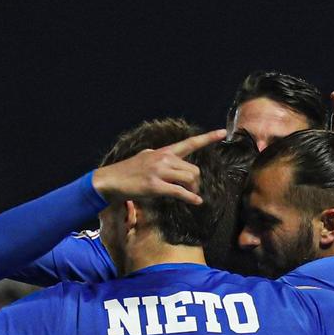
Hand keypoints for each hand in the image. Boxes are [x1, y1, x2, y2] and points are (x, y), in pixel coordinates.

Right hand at [92, 129, 226, 205]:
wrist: (111, 180)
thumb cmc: (129, 172)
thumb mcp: (146, 159)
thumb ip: (162, 160)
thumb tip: (172, 165)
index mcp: (163, 152)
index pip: (189, 143)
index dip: (208, 138)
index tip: (222, 132)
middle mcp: (163, 158)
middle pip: (193, 169)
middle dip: (196, 182)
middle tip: (194, 191)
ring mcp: (159, 171)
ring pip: (189, 178)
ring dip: (193, 190)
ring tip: (190, 196)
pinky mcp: (155, 186)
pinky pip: (180, 192)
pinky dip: (190, 198)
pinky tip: (196, 202)